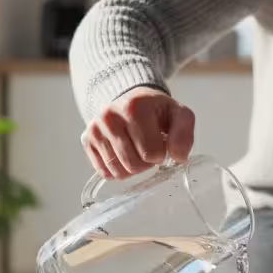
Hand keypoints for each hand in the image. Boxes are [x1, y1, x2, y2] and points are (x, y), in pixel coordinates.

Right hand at [81, 85, 195, 178]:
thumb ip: (184, 134)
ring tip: (136, 150)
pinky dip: (118, 169)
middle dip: (146, 163)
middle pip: (133, 165)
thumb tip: (178, 157)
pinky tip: (124, 154)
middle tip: (149, 148)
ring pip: (118, 172)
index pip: (151, 154)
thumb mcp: (179, 114)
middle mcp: (109, 116)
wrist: (132, 100)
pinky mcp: (87, 140)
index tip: (160, 142)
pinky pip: (104, 172)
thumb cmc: (156, 111)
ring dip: (132, 168)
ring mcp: (95, 129)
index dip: (161, 154)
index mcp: (134, 108)